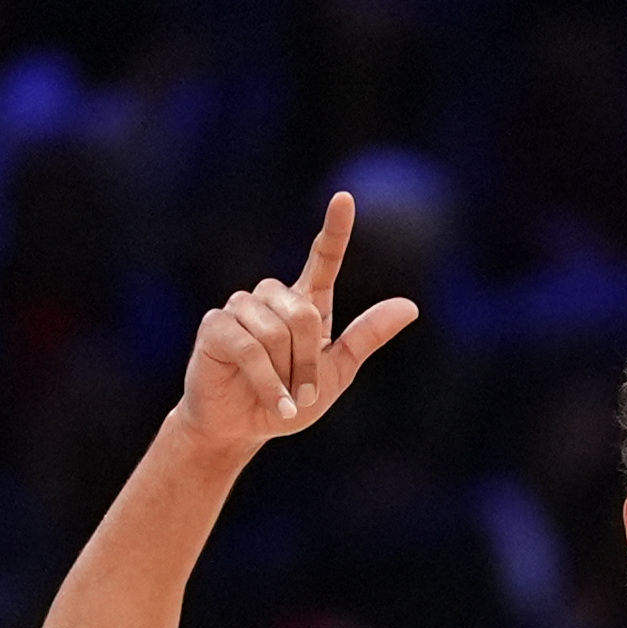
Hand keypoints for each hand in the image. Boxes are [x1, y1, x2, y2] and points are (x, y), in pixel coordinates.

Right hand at [170, 193, 418, 455]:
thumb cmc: (288, 401)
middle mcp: (271, 297)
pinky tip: (276, 403)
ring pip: (276, 330)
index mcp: (305, 304)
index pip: (323, 259)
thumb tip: (411, 305)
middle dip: (308, 360)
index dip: (334, 231)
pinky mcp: (215, 326)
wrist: (241, 429)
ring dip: (286, 373)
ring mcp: (240, 308)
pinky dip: (267, 382)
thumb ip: (366, 337)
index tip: (344, 198)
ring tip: (283, 396)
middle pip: (303, 312)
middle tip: (305, 393)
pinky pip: (249, 347)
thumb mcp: (336, 373)